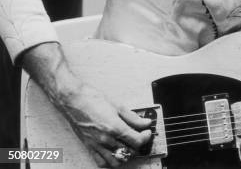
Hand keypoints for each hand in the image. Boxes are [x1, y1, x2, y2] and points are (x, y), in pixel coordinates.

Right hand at [21, 43, 151, 167]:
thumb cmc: (91, 99)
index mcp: (114, 127)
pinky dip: (111, 160)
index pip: (137, 140)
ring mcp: (96, 144)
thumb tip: (145, 122)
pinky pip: (102, 162)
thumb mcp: (118, 106)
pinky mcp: (89, 147)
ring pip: (116, 161)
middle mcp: (105, 139)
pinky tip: (115, 152)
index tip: (147, 132)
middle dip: (138, 145)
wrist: (73, 99)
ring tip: (129, 145)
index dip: (146, 137)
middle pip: (129, 152)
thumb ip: (133, 117)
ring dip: (126, 155)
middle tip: (140, 136)